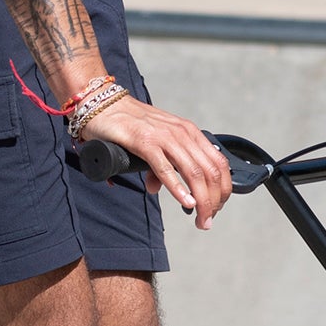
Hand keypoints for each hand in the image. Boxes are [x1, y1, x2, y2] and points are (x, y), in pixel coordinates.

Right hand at [75, 95, 232, 228]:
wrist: (103, 104)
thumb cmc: (129, 123)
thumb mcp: (154, 144)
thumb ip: (160, 165)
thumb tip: (155, 188)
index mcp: (189, 133)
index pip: (219, 163)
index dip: (222, 189)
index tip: (215, 208)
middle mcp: (182, 133)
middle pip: (211, 172)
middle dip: (213, 201)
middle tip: (207, 221)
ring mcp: (164, 137)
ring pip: (194, 173)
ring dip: (201, 200)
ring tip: (200, 219)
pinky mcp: (145, 142)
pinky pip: (166, 169)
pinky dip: (179, 189)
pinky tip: (186, 202)